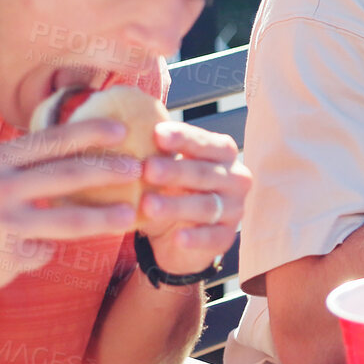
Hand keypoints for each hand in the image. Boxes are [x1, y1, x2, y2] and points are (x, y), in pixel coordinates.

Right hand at [0, 119, 142, 315]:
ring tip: (130, 215)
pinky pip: (42, 252)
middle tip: (139, 168)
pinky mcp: (8, 258)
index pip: (49, 140)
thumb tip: (59, 156)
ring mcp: (4, 224)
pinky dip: (39, 253)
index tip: (119, 128)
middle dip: (109, 171)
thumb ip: (9, 168)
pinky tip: (20, 256)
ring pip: (70, 220)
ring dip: (105, 219)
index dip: (88, 133)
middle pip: (68, 175)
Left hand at [137, 121, 248, 276]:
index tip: (157, 134)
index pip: (206, 143)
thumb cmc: (171, 190)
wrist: (178, 236)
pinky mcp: (226, 237)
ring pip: (205, 206)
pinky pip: (212, 237)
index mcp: (223, 154)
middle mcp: (235, 179)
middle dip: (175, 171)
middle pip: (204, 173)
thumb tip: (128, 125)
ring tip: (148, 205)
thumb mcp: (166, 169)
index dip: (183, 138)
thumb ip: (158, 152)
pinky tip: (177, 237)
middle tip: (148, 169)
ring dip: (177, 205)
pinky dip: (195, 238)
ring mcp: (234, 209)